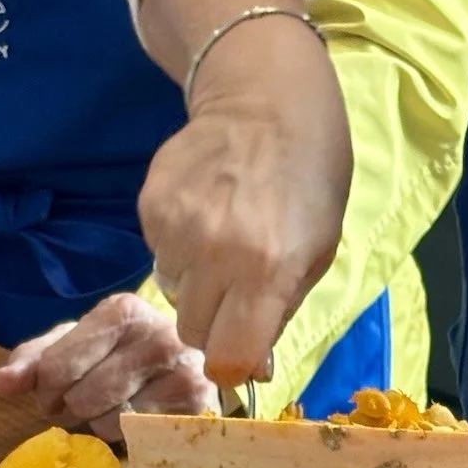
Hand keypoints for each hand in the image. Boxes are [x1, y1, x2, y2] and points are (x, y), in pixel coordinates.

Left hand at [0, 294, 217, 442]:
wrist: (187, 364)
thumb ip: (33, 360)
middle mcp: (158, 337)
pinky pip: (138, 439)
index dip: (46, 389)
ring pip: (110, 422)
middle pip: (82, 398)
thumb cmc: (121, 352)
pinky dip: (127, 436)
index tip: (54, 390)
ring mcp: (183, 373)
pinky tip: (134, 421)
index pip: (58, 367)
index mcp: (122, 311)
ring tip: (111, 410)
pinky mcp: (198, 409)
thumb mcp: (75, 345)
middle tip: (81, 404)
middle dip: (72, 409)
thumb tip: (0, 383)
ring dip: (99, 425)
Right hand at [137, 20, 350, 390]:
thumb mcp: (316, 252)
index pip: (228, 358)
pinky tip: (203, 214)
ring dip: (194, 282)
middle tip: (235, 289)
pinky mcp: (151, 205)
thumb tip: (251, 368)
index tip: (241, 352)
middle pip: (194, 332)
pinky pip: (158, 254)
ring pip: (172, 293)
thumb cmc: (308, 182)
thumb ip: (280, 313)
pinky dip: (178, 247)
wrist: (267, 100)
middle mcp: (217, 254)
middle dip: (214, 323)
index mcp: (267, 272)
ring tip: (222, 240)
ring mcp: (177, 228)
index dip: (234, 364)